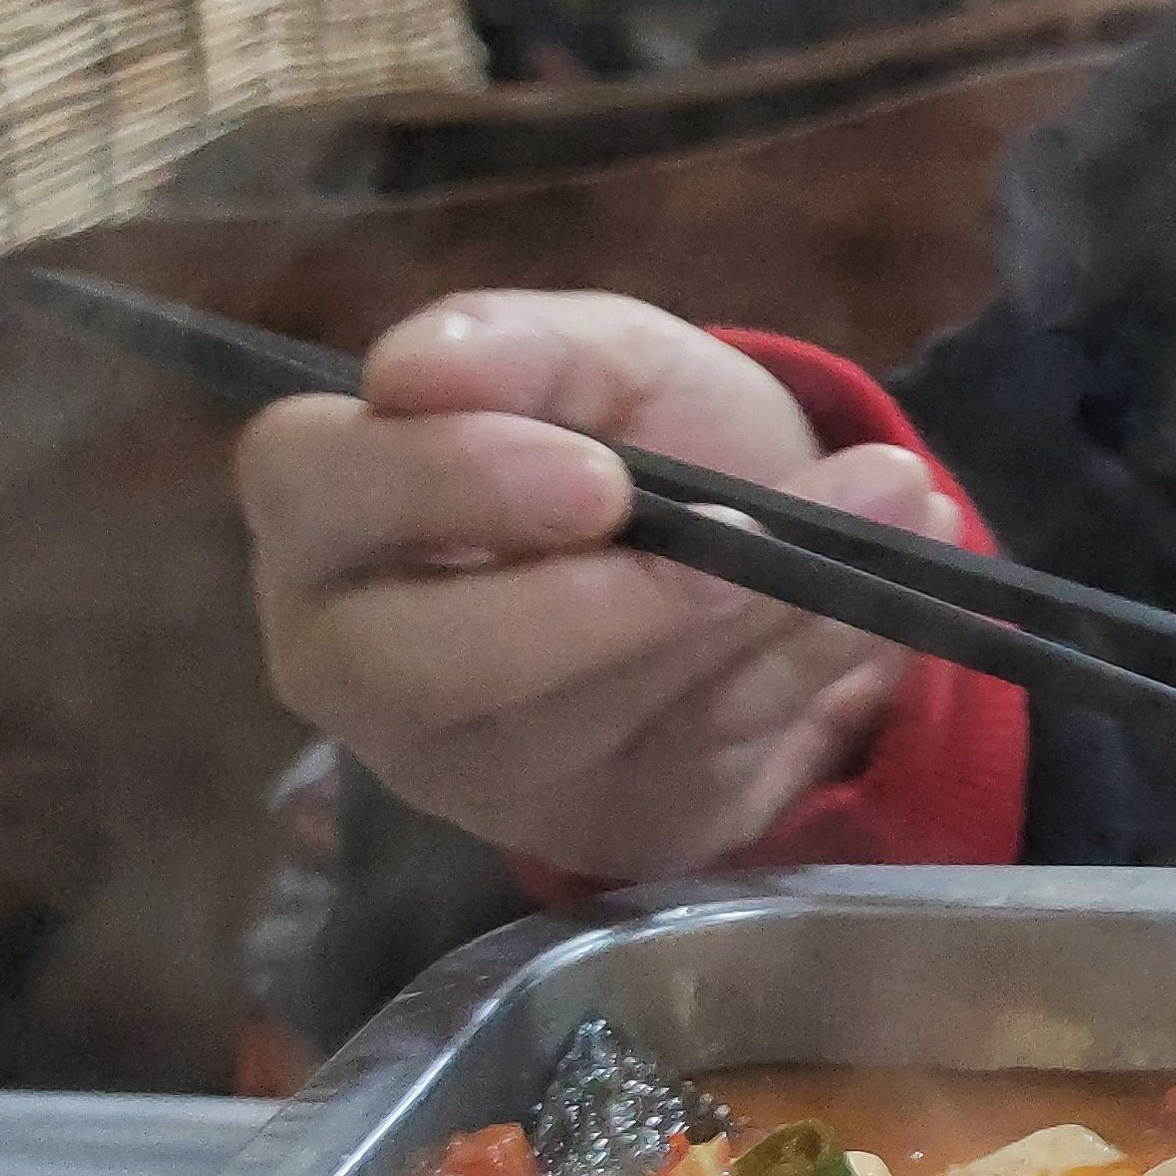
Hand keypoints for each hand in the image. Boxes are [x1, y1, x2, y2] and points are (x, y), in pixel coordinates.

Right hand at [237, 291, 962, 880]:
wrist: (757, 533)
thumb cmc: (628, 435)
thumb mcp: (602, 356)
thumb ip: (521, 347)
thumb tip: (414, 366)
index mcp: (326, 509)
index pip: (310, 490)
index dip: (443, 481)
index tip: (597, 474)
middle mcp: (350, 659)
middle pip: (403, 664)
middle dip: (583, 610)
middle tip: (728, 543)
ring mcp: (456, 768)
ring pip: (568, 729)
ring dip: (728, 630)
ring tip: (865, 518)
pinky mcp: (579, 829)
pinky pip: (681, 771)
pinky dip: (792, 678)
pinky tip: (865, 604)